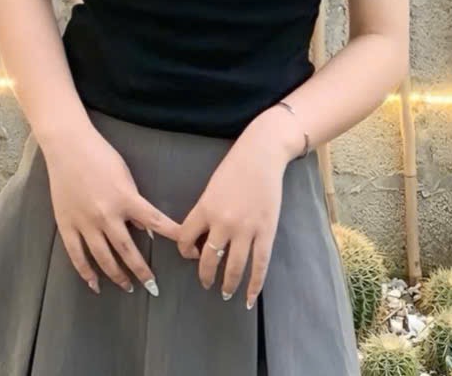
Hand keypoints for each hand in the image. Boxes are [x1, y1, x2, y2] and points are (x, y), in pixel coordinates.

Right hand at [42, 123, 181, 296]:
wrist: (67, 146)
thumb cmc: (100, 155)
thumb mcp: (124, 175)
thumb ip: (133, 202)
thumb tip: (144, 226)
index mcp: (125, 199)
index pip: (156, 222)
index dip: (174, 237)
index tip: (189, 252)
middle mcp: (106, 215)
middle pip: (127, 250)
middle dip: (142, 271)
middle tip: (153, 286)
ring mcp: (85, 223)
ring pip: (103, 258)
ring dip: (117, 275)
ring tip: (128, 287)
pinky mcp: (67, 225)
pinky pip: (76, 255)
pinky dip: (85, 272)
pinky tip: (94, 284)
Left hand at [177, 112, 299, 308]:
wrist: (262, 154)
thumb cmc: (235, 167)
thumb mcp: (212, 188)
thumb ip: (206, 212)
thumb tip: (204, 238)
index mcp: (205, 208)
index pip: (185, 239)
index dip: (186, 252)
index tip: (191, 255)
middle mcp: (223, 222)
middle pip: (209, 259)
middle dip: (205, 275)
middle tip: (206, 283)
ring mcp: (246, 229)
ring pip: (233, 267)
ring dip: (228, 285)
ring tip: (226, 293)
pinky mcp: (266, 232)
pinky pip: (259, 265)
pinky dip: (254, 285)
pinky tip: (249, 298)